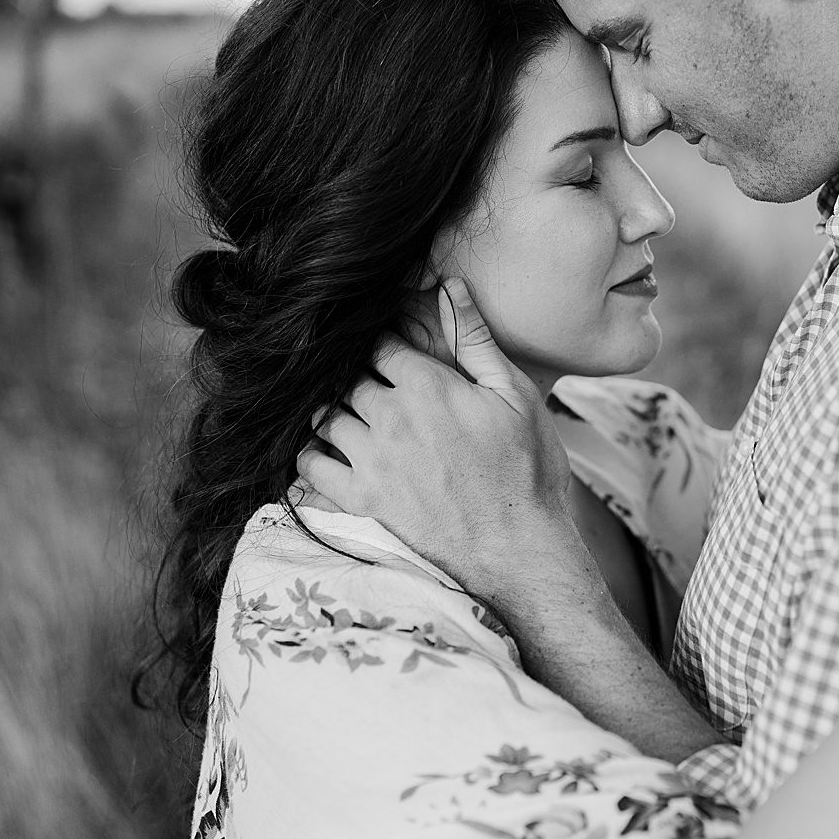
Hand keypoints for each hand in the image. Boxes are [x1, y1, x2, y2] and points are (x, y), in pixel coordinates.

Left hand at [295, 278, 592, 616]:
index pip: (379, 346)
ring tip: (351, 417)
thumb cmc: (527, 472)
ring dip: (334, 413)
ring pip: (325, 418)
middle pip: (347, 379)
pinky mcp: (360, 500)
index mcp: (428, 387)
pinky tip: (329, 452)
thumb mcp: (515, 397)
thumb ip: (475, 340)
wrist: (519, 551)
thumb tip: (451, 287)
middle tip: (370, 386)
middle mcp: (390, 418)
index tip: (388, 354)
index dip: (382, 345)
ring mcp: (370, 461)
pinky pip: (310, 466)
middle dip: (356, 378)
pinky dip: (311, 455)